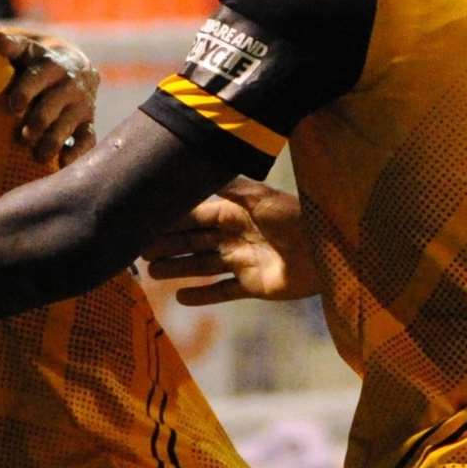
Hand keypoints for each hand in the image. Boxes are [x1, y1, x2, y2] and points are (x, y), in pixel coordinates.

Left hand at [0, 30, 99, 164]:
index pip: (39, 76)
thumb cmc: (37, 64)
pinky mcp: (88, 123)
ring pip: (68, 124)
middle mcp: (69, 83)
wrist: (76, 69)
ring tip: (38, 156)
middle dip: (38, 121)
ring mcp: (81, 104)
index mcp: (50, 64)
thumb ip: (9, 47)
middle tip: (22, 136)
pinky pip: (87, 139)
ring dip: (53, 140)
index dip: (27, 90)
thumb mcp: (25, 51)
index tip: (14, 105)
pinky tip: (63, 163)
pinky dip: (78, 152)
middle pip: (53, 104)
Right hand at [140, 178, 318, 304]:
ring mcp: (242, 262)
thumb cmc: (293, 217)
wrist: (326, 250)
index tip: (146, 223)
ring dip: (178, 268)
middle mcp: (234, 236)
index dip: (171, 221)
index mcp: (234, 212)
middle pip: (193, 241)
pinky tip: (181, 298)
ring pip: (202, 265)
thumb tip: (199, 169)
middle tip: (140, 252)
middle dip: (168, 245)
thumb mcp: (259, 197)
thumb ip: (229, 186)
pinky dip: (203, 296)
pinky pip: (222, 291)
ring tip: (152, 274)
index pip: (195, 215)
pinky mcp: (252, 285)